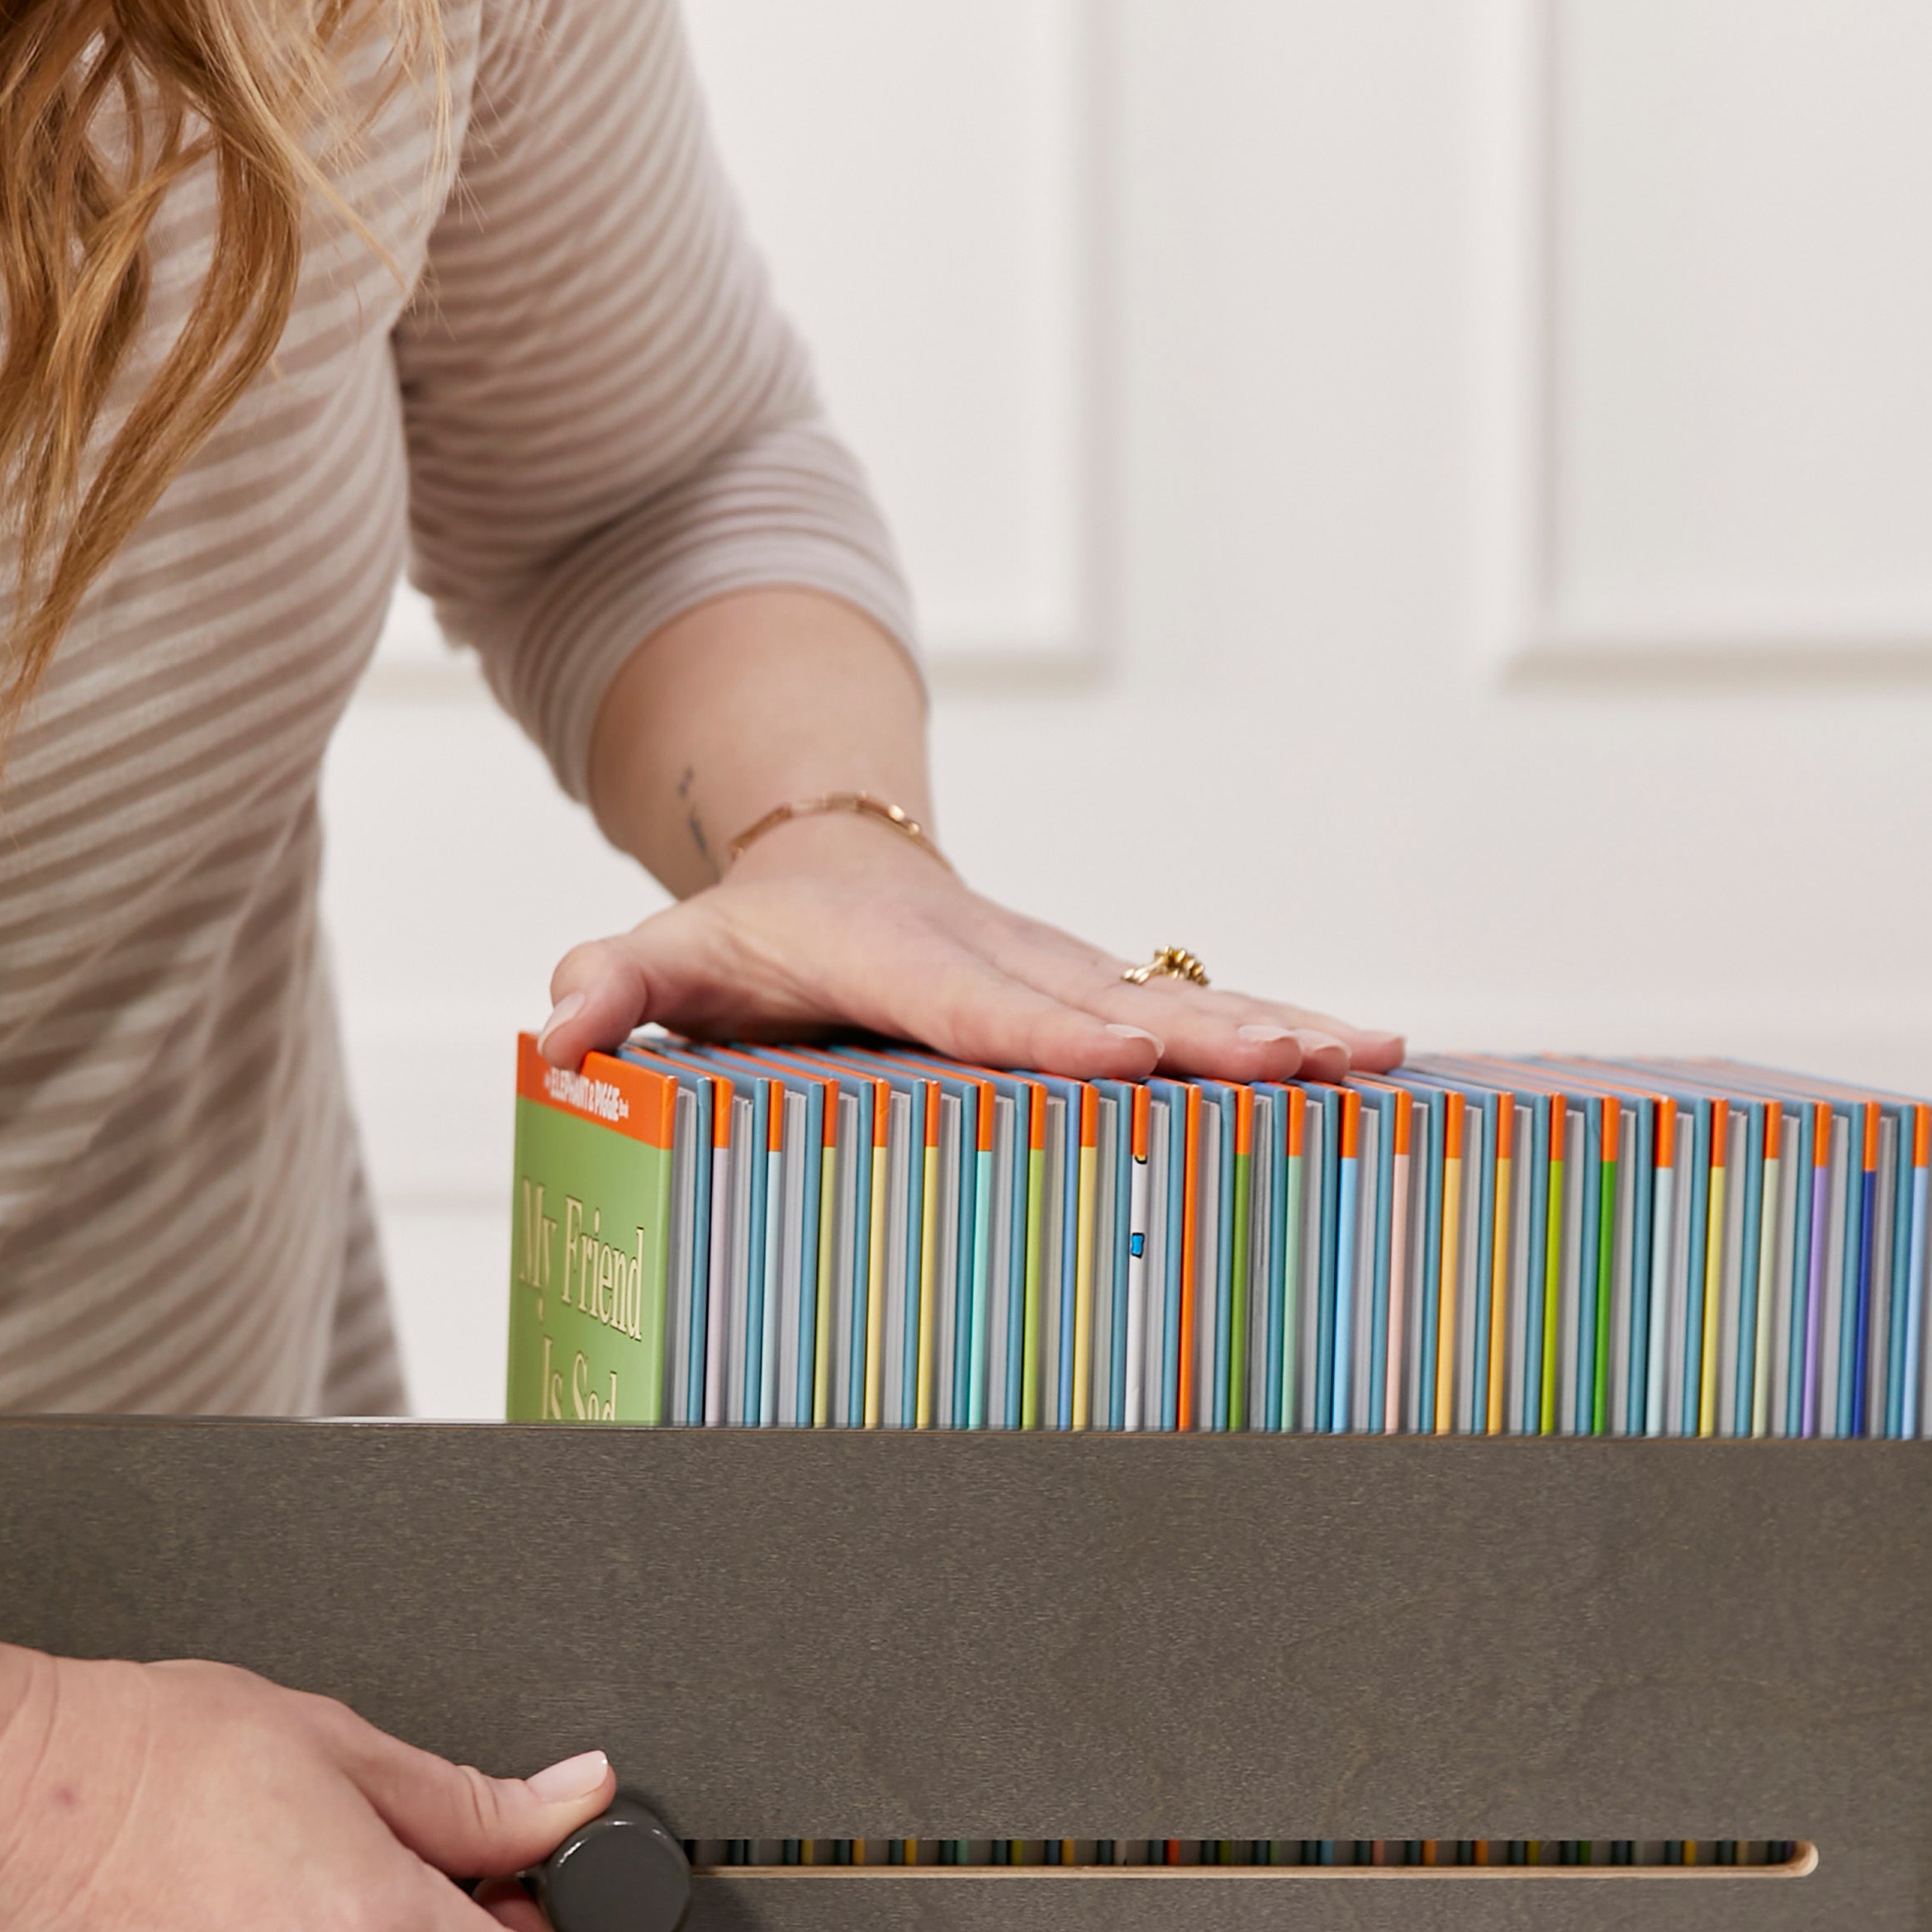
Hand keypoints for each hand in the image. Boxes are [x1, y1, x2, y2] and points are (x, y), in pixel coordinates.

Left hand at [540, 812, 1404, 1083]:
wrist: (832, 861)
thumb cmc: (749, 936)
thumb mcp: (669, 954)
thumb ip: (615, 986)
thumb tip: (560, 1024)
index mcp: (898, 958)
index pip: (972, 1007)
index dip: (1042, 1037)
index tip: (1116, 1063)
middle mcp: (1000, 955)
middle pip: (1110, 1002)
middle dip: (1207, 1037)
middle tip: (1297, 1065)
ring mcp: (1066, 971)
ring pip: (1179, 1001)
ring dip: (1273, 1032)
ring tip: (1369, 1060)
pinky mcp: (1106, 990)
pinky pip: (1201, 1013)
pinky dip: (1284, 1037)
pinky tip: (1371, 1069)